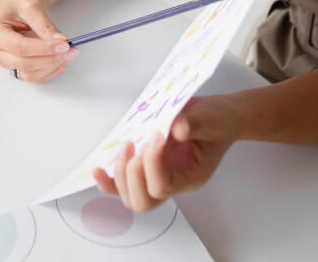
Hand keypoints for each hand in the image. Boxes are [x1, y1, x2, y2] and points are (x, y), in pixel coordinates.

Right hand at [0, 0, 77, 82]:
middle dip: (51, 59)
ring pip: (30, 74)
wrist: (16, 0)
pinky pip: (33, 76)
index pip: (20, 48)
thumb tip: (59, 41)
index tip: (64, 44)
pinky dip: (49, 70)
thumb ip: (44, 24)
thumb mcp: (31, 6)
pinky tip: (61, 60)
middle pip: (25, 64)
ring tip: (68, 54)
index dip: (44, 48)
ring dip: (52, 67)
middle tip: (70, 49)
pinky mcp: (15, 65)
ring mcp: (4, 60)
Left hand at [93, 95, 241, 210]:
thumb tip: (176, 128)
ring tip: (126, 145)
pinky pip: (124, 186)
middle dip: (131, 173)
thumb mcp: (211, 117)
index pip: (162, 185)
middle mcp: (174, 183)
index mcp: (191, 176)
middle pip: (143, 200)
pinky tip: (98, 169)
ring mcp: (159, 178)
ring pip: (131, 197)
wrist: (219, 117)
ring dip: (120, 174)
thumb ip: (194, 123)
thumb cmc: (217, 120)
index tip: (154, 135)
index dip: (151, 163)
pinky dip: (109, 181)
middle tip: (134, 145)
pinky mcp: (148, 168)